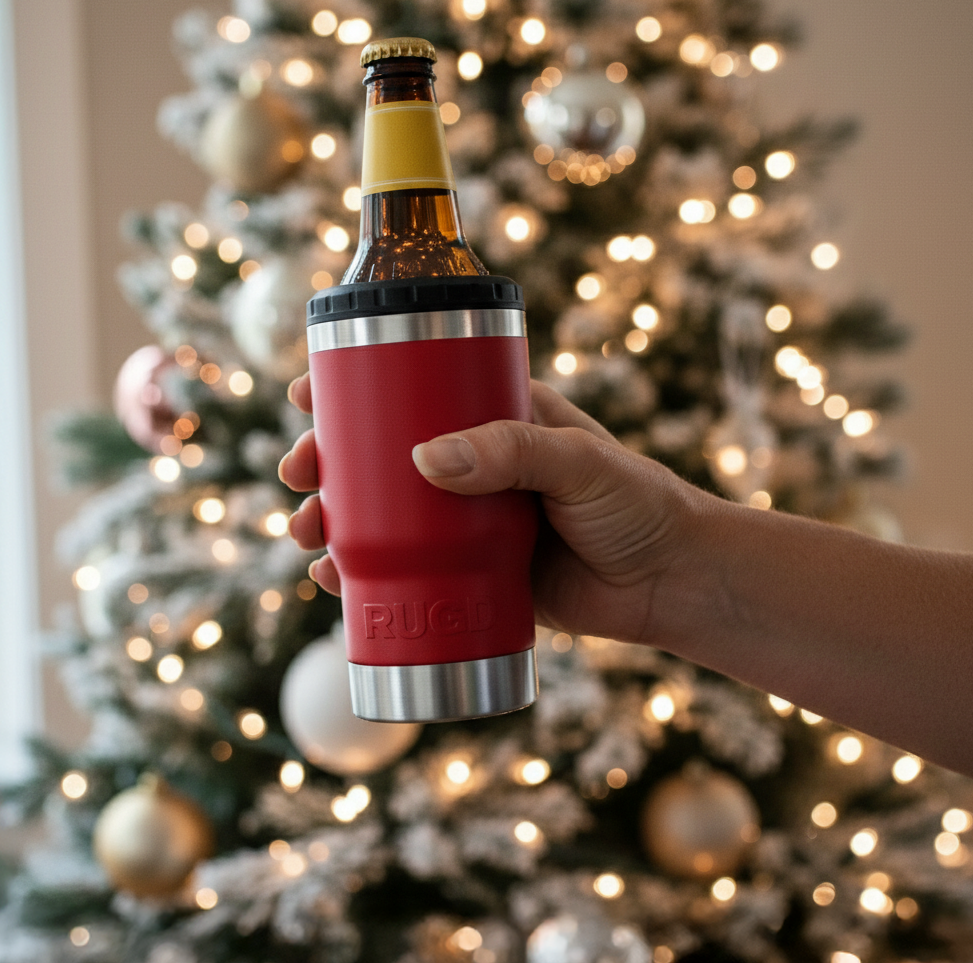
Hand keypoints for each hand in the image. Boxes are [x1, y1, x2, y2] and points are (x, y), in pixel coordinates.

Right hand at [277, 374, 711, 644]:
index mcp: (497, 417)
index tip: (306, 393)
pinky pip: (407, 572)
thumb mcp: (577, 462)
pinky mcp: (475, 576)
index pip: (413, 388)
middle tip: (298, 476)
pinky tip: (333, 583)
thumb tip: (421, 460)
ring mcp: (470, 522)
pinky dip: (363, 575)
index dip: (353, 388)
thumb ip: (508, 453)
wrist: (674, 583)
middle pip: (381, 456)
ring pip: (384, 515)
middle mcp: (475, 465)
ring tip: (308, 537)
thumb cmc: (638, 504)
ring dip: (335, 521)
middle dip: (327, 464)